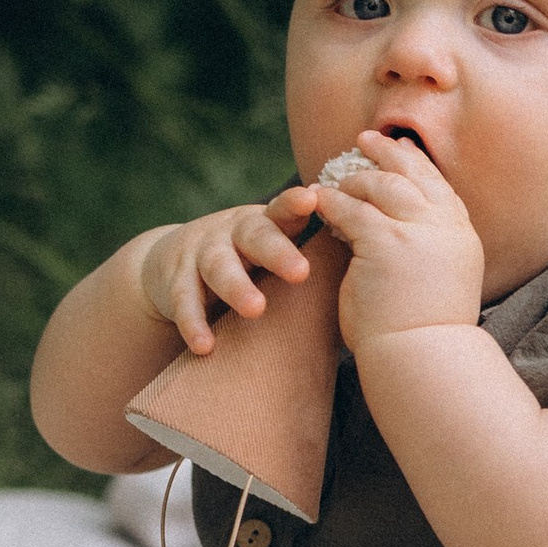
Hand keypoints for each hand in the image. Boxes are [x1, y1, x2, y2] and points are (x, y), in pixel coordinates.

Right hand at [136, 193, 316, 355]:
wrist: (171, 262)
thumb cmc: (246, 260)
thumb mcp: (273, 247)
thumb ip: (312, 253)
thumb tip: (376, 269)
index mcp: (264, 223)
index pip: (282, 210)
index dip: (296, 204)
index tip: (315, 200)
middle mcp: (231, 232)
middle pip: (254, 236)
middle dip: (277, 252)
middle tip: (301, 272)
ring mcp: (201, 253)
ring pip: (218, 266)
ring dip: (236, 287)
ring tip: (256, 310)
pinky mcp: (174, 279)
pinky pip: (183, 301)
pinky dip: (193, 323)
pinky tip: (205, 346)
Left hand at [304, 130, 485, 347]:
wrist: (424, 358)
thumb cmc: (426, 333)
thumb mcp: (440, 279)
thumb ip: (429, 248)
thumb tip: (403, 231)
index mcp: (462, 234)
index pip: (439, 185)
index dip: (415, 164)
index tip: (399, 149)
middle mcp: (445, 225)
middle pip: (415, 172)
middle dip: (388, 152)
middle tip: (364, 139)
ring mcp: (418, 230)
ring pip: (381, 185)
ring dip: (355, 177)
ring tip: (335, 176)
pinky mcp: (386, 241)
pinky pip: (352, 209)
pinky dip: (333, 201)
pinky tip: (318, 199)